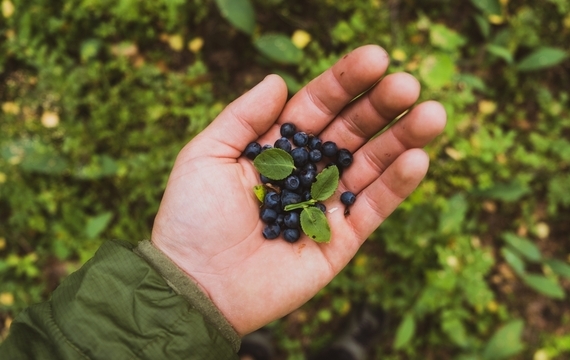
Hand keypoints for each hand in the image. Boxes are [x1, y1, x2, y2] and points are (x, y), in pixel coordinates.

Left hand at [151, 45, 445, 335]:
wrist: (197, 285)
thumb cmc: (193, 218)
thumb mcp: (206, 155)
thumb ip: (242, 117)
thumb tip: (278, 80)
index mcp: (277, 147)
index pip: (318, 106)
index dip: (345, 83)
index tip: (376, 58)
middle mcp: (307, 171)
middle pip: (351, 131)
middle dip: (380, 107)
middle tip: (407, 85)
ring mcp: (326, 205)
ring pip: (371, 166)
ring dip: (402, 140)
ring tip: (431, 114)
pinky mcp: (341, 240)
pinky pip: (374, 209)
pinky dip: (396, 185)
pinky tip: (417, 159)